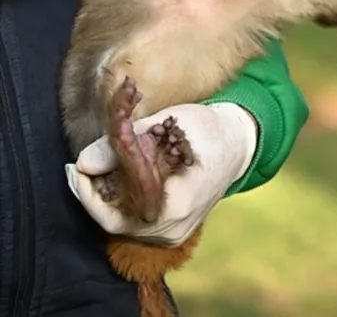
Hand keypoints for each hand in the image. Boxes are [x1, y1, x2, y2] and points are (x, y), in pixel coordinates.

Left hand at [65, 102, 257, 245]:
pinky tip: (115, 178)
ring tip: (100, 167)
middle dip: (95, 190)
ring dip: (105, 194)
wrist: (238, 148)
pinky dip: (118, 200)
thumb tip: (84, 162)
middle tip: (78, 167)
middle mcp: (173, 229)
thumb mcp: (171, 122)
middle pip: (114, 217)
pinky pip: (131, 222)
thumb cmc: (208, 129)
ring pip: (120, 221)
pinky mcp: (168, 233)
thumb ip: (126, 139)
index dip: (96, 182)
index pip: (123, 197)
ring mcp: (171, 235)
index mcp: (179, 204)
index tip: (78, 163)